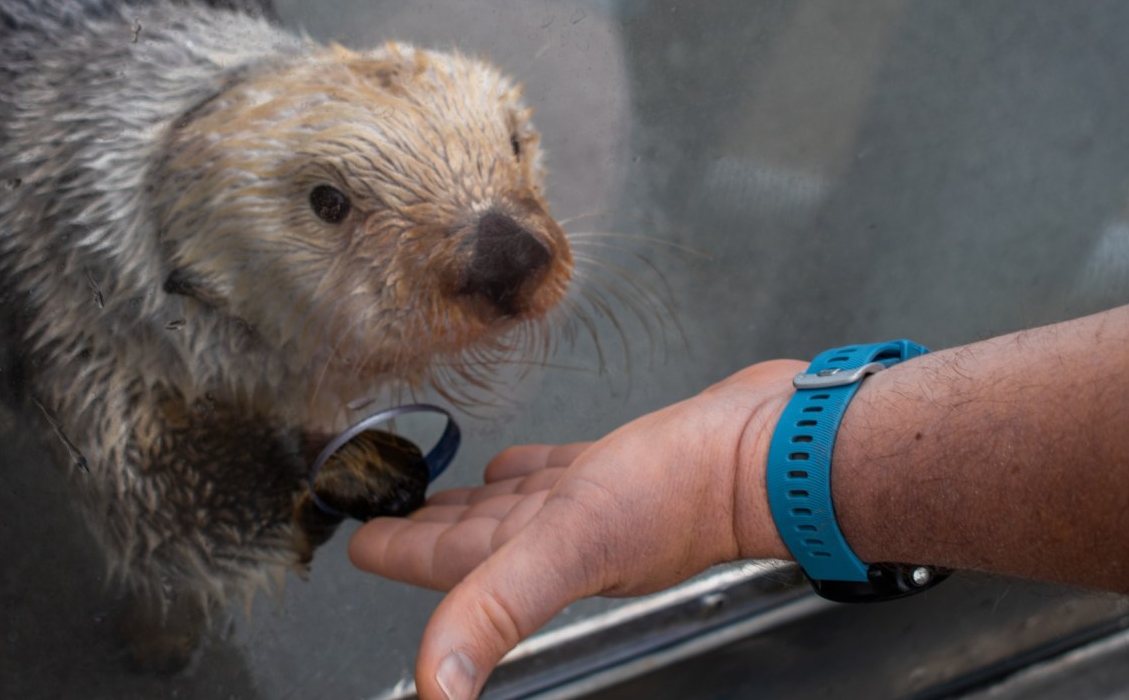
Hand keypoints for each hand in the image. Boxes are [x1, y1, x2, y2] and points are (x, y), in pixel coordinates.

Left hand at [348, 360, 801, 699]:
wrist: (769, 452)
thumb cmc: (680, 495)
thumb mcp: (569, 545)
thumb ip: (498, 608)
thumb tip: (437, 693)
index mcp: (537, 558)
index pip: (449, 564)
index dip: (399, 552)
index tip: (359, 542)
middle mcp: (561, 536)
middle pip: (474, 539)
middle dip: (426, 528)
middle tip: (384, 513)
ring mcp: (593, 502)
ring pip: (512, 508)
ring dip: (472, 503)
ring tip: (439, 492)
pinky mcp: (623, 467)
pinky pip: (559, 472)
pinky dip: (528, 471)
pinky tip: (513, 466)